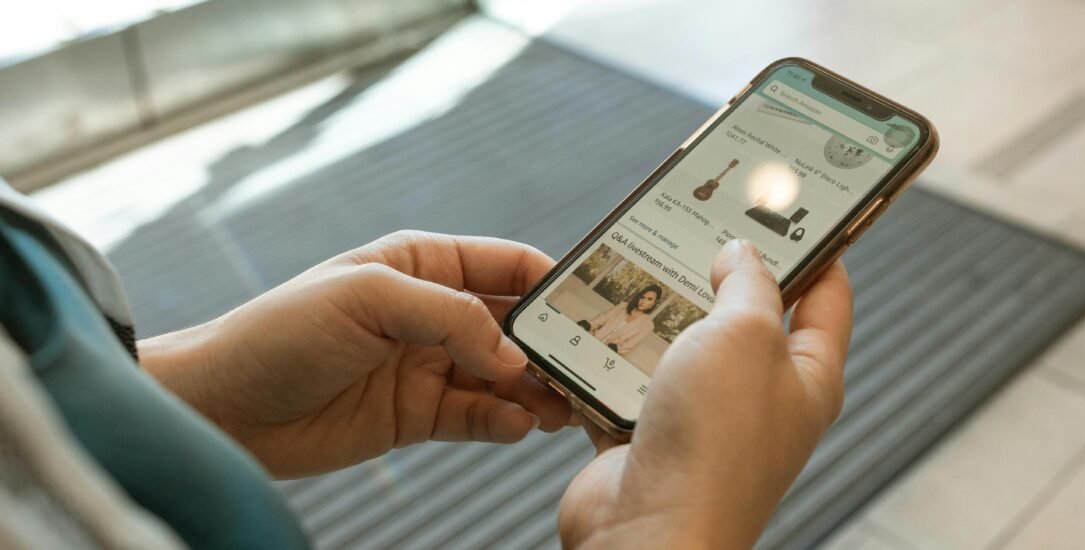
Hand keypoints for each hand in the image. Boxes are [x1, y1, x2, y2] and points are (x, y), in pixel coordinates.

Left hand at [140, 231, 573, 477]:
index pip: (510, 265)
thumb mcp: (368, 299)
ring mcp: (428, 366)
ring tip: (568, 407)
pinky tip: (521, 426)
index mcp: (424, 265)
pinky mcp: (417, 415)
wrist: (222, 408)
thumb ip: (450, 318)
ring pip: (506, 377)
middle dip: (557, 346)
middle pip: (518, 326)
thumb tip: (513, 356)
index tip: (600, 308)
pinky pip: (478, 417)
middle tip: (595, 369)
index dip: (557, 283)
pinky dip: (505, 423)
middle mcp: (433, 314)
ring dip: (539, 390)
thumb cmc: (279, 332)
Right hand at [558, 240, 852, 547]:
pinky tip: (596, 328)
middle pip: (746, 316)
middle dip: (719, 271)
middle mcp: (761, 399)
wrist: (648, 534)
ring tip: (637, 270)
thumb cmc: (714, 445)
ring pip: (680, 345)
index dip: (816, 243)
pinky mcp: (650, 436)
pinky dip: (610, 358)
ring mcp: (704, 420)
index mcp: (808, 375)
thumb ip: (748, 283)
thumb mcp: (745, 334)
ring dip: (656, 313)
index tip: (795, 202)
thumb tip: (741, 254)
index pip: (827, 294)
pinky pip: (629, 382)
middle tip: (700, 224)